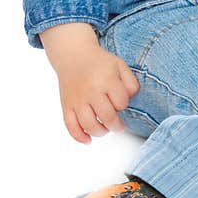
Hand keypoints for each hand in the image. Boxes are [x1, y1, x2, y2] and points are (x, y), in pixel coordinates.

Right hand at [41, 23, 139, 142]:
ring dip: (100, 132)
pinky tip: (88, 140)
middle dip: (116, 126)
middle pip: (107, 117)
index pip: (121, 102)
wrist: (74, 56)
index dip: (124, 105)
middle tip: (120, 127)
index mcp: (107, 80)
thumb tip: (131, 98)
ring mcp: (77, 100)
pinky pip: (70, 126)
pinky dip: (79, 137)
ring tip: (106, 129)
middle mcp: (91, 91)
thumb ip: (130, 82)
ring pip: (89, 125)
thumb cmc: (100, 63)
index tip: (122, 103)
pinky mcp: (66, 106)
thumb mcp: (120, 66)